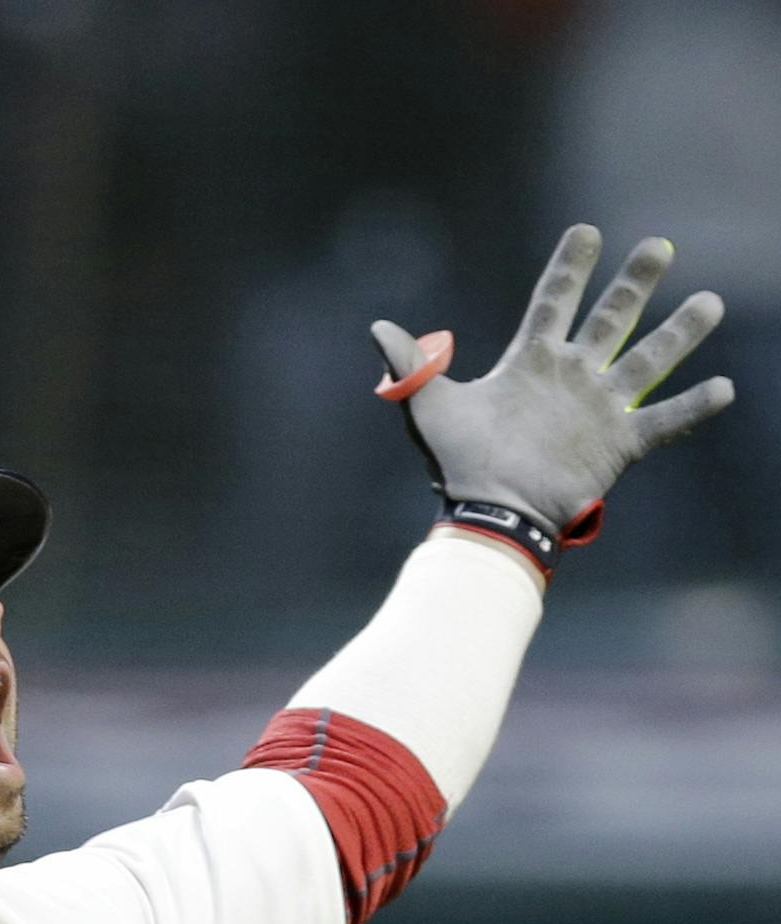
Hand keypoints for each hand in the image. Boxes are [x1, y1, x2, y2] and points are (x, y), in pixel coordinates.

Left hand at [372, 225, 732, 563]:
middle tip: (660, 245)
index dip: (569, 268)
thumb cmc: (458, 465)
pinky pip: (664, 421)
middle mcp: (570, 378)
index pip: (553, 302)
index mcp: (530, 363)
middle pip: (611, 318)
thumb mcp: (430, 410)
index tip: (586, 231)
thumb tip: (377, 329)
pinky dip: (694, 406)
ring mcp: (597, 409)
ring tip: (711, 302)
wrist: (489, 514)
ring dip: (681, 332)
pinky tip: (725, 388)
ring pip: (649, 359)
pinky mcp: (617, 445)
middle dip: (635, 283)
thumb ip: (410, 366)